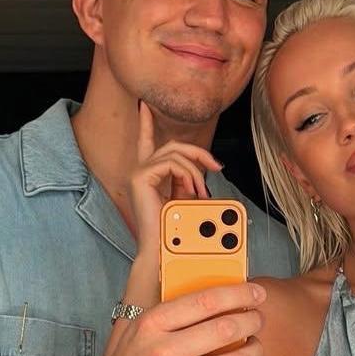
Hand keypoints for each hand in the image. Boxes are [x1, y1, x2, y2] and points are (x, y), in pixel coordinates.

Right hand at [90, 282, 266, 355]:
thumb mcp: (137, 325)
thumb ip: (166, 302)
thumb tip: (198, 278)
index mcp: (153, 324)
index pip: (205, 300)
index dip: (238, 293)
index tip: (255, 292)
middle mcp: (167, 351)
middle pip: (226, 328)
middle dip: (252, 320)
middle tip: (257, 319)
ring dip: (254, 351)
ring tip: (252, 347)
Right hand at [129, 101, 221, 258]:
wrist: (161, 249)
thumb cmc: (173, 228)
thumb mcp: (184, 198)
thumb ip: (188, 179)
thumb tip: (202, 167)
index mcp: (148, 175)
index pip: (145, 142)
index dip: (145, 123)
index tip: (144, 106)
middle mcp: (139, 171)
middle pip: (171, 145)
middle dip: (197, 152)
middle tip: (216, 165)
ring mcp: (138, 173)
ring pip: (174, 153)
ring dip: (195, 170)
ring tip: (202, 190)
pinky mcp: (140, 176)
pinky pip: (171, 163)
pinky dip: (188, 174)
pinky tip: (193, 190)